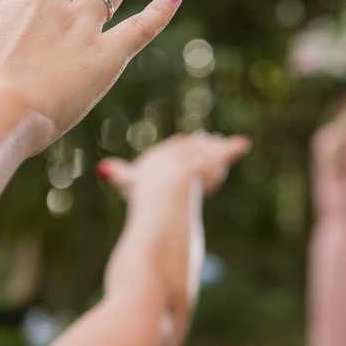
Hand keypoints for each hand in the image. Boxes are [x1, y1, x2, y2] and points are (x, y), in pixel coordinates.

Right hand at [96, 132, 251, 199]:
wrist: (160, 204)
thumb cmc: (142, 200)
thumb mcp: (129, 184)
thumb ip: (118, 174)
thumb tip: (102, 168)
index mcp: (159, 154)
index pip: (175, 146)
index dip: (184, 147)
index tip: (190, 142)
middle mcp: (176, 152)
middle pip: (193, 147)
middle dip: (203, 146)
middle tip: (213, 141)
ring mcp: (192, 158)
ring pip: (209, 152)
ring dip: (218, 149)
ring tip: (229, 145)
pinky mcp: (209, 164)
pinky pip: (224, 155)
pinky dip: (234, 149)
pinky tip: (244, 143)